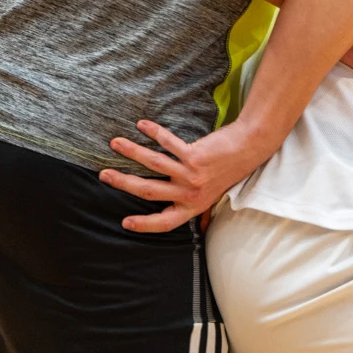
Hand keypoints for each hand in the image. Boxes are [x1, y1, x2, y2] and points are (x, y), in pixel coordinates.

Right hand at [101, 118, 263, 232]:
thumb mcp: (215, 198)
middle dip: (123, 183)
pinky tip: (141, 125)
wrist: (248, 150)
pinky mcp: (194, 155)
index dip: (144, 225)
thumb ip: (204, 212)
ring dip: (131, 152)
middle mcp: (189, 194)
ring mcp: (191, 175)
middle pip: (148, 191)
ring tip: (115, 144)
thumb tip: (200, 227)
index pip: (165, 222)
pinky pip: (169, 143)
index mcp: (192, 207)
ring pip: (153, 164)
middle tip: (104, 175)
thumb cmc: (228, 174)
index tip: (124, 223)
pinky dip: (154, 132)